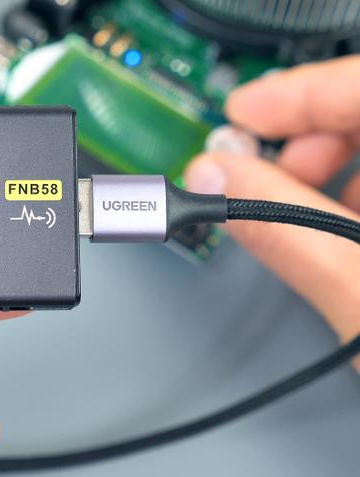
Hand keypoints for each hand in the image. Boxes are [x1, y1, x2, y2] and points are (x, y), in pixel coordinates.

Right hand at [185, 56, 359, 343]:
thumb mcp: (359, 299)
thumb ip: (282, 230)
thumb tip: (214, 181)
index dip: (294, 93)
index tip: (239, 114)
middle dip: (302, 141)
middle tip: (253, 174)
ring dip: (323, 174)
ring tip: (291, 214)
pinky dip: (351, 197)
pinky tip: (333, 231)